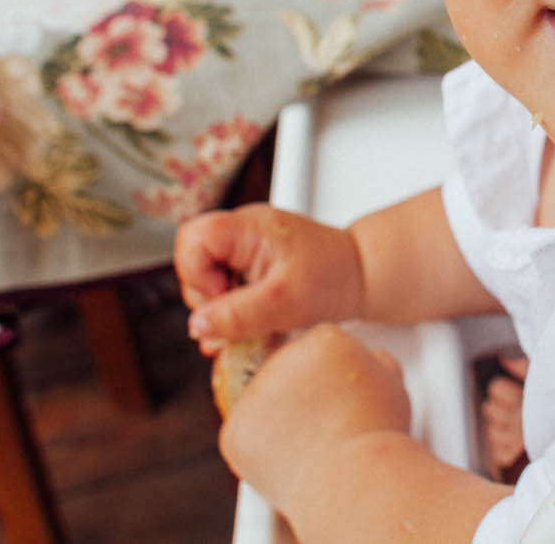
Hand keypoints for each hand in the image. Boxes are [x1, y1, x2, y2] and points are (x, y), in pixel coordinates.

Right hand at [175, 205, 362, 351]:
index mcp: (249, 228)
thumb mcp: (283, 303)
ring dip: (221, 307)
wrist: (361, 275)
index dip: (196, 273)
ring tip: (250, 321)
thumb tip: (198, 325)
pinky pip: (226, 284)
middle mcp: (243, 232)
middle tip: (236, 316)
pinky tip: (254, 321)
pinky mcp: (253, 264)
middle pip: (194, 260)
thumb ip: (238, 314)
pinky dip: (234, 307)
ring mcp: (247, 247)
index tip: (223, 296)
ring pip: (207, 277)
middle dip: (207, 297)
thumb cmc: (332, 278)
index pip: (193, 238)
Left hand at [218, 326, 411, 504]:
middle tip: (327, 425)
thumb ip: (375, 361)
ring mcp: (254, 395)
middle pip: (289, 370)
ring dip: (280, 420)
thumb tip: (370, 360)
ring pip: (264, 401)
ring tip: (312, 446)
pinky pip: (244, 434)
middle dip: (302, 394)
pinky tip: (289, 458)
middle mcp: (284, 358)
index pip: (320, 346)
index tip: (342, 400)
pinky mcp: (234, 430)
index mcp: (324, 341)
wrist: (351, 480)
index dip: (332, 376)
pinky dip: (260, 450)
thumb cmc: (376, 435)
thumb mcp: (392, 384)